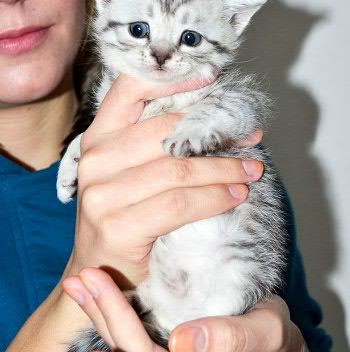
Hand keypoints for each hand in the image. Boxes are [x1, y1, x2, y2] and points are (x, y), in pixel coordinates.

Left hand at [62, 268, 303, 351]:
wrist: (275, 334)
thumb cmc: (276, 339)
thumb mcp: (268, 335)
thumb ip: (231, 340)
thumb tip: (182, 342)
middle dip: (108, 323)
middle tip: (87, 283)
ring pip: (127, 345)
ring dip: (101, 313)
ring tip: (80, 283)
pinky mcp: (163, 339)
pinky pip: (134, 327)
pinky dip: (114, 305)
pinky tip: (96, 286)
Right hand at [64, 73, 263, 286]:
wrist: (98, 272)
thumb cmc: (125, 217)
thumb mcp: (133, 173)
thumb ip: (159, 146)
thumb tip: (221, 125)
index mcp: (98, 137)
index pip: (130, 89)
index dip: (174, 80)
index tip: (213, 79)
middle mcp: (96, 159)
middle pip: (166, 130)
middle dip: (215, 133)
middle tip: (251, 139)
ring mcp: (102, 193)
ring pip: (178, 168)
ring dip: (224, 169)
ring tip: (251, 172)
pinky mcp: (117, 225)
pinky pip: (179, 203)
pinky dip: (214, 198)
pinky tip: (234, 197)